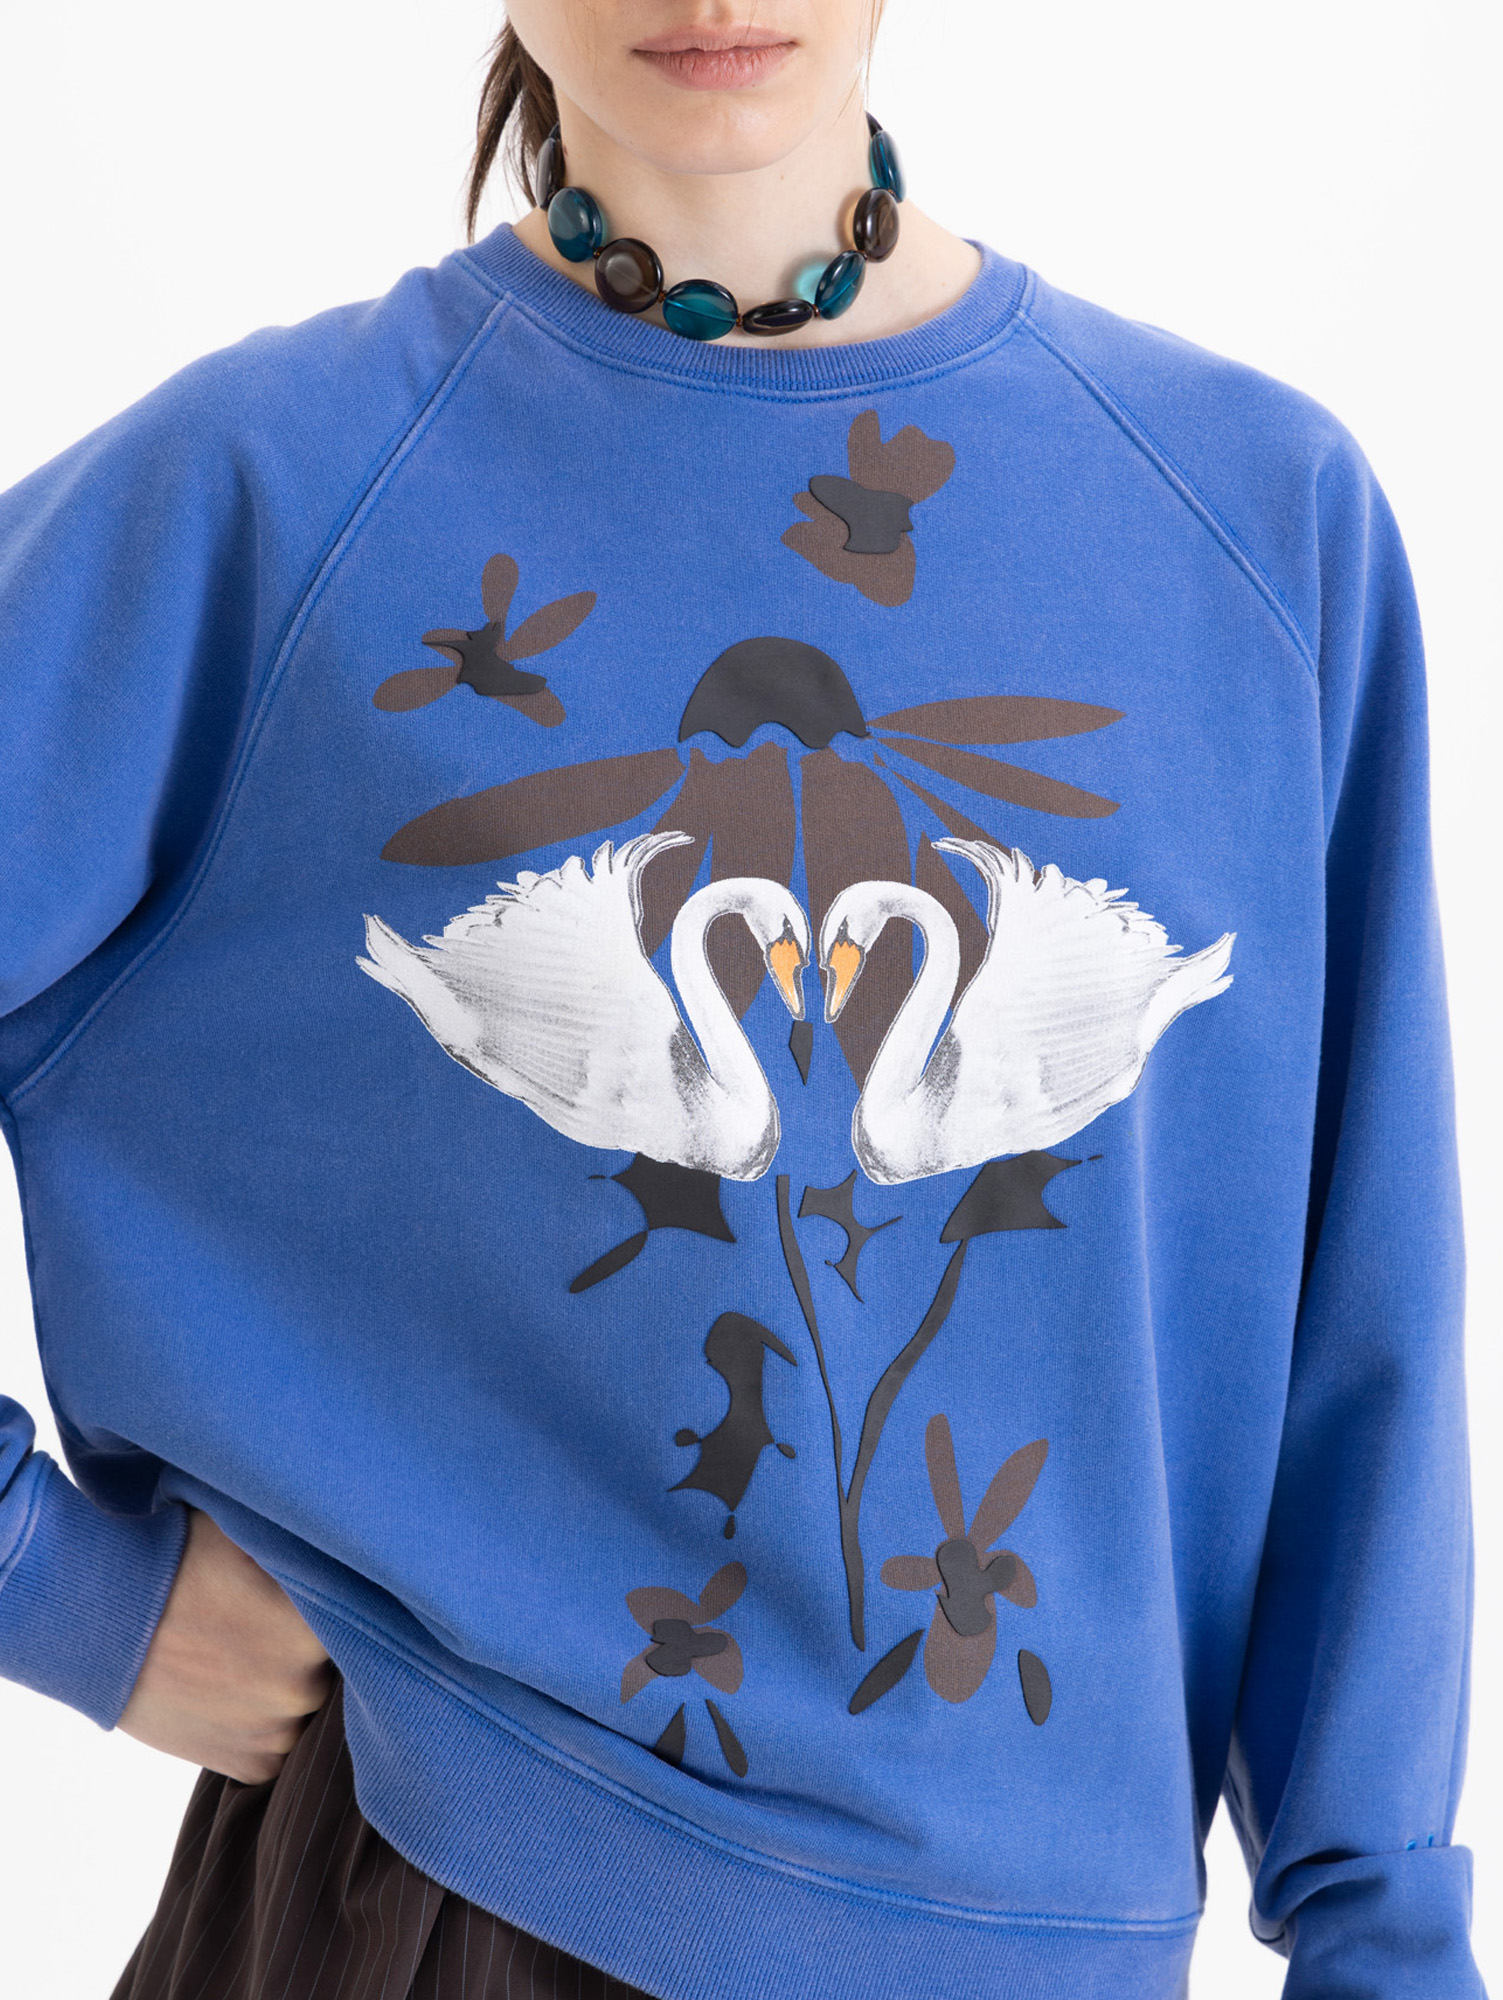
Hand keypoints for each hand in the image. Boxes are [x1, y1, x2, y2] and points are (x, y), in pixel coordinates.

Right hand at [119, 1508, 332, 1782]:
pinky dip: (259, 1728)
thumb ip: (304, 1557)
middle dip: (307, 1651)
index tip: (309, 1598)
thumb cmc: (177, 1560)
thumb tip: (344, 1548)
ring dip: (283, 1691)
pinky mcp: (246, 1763)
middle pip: (331, 1667)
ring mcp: (275, 1730)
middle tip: (264, 1627)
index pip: (357, 1620)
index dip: (333, 1609)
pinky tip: (229, 1694)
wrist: (100, 1617)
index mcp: (317, 1626)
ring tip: (239, 1660)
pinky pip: (276, 1750)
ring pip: (305, 1709)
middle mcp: (305, 1684)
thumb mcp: (253, 1537)